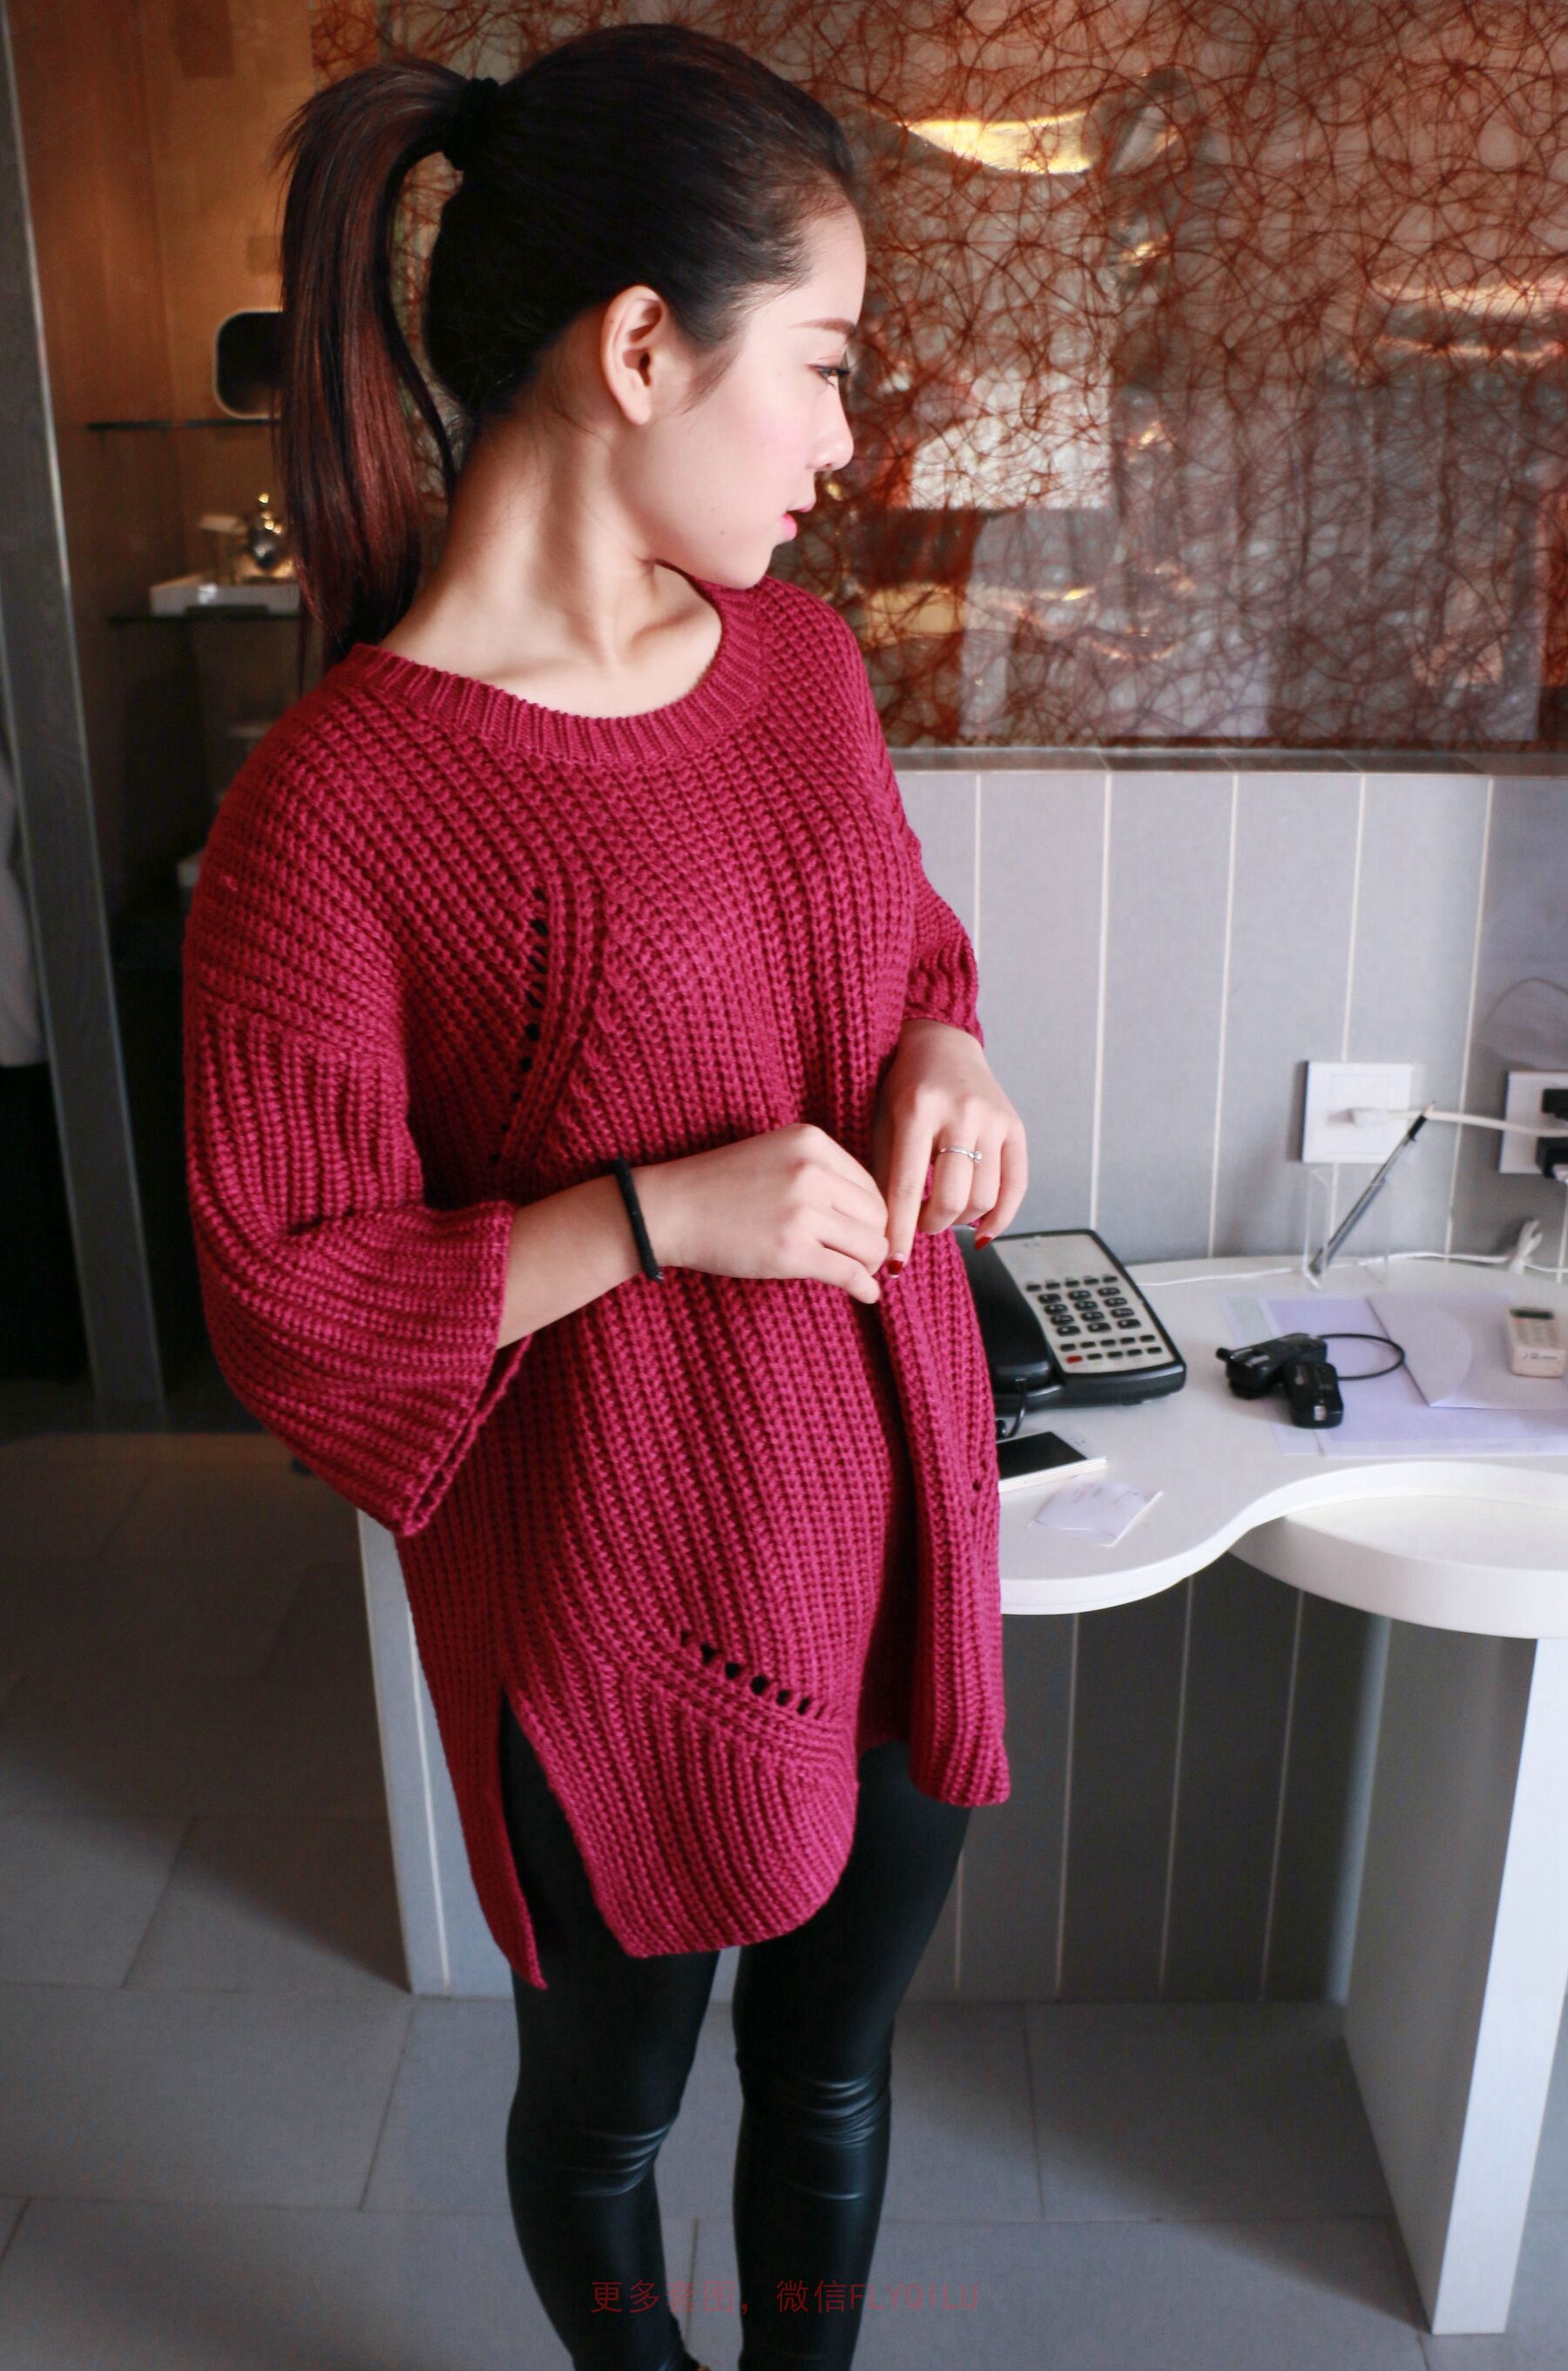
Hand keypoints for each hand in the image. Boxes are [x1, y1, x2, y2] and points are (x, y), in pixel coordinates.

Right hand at [633, 1122, 889, 1304]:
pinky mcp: (792, 1250)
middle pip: (876, 1215)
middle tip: (858, 1258)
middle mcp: (813, 1171)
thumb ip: (821, 1172)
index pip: (869, 1185)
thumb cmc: (720, 1187)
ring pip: (870, 1246)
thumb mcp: (776, 1155)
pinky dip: (865, 1289)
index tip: (857, 1234)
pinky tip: (865, 1296)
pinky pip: (849, 1274)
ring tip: (855, 1274)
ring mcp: (803, 1210)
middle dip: (871, 1240)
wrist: (671, 1209)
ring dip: (868, 1265)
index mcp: (812, 1142)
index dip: (868, 1215)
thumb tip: (872, 1215)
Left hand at [869, 1018, 1026, 1270]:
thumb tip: (883, 1235)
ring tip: (942, 1216)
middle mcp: (960, 1113)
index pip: (906, 1186)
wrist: (941, 1042)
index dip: (900, 1231)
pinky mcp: (1014, 1127)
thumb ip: (883, 1173)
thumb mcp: (882, 1122)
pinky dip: (999, 1218)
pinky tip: (980, 1234)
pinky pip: (1015, 1186)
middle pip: (952, 1198)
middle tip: (919, 1227)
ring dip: (960, 1221)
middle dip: (931, 1226)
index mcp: (918, 1110)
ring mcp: (993, 1120)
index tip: (893, 1264)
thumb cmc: (901, 1088)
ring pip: (983, 1198)